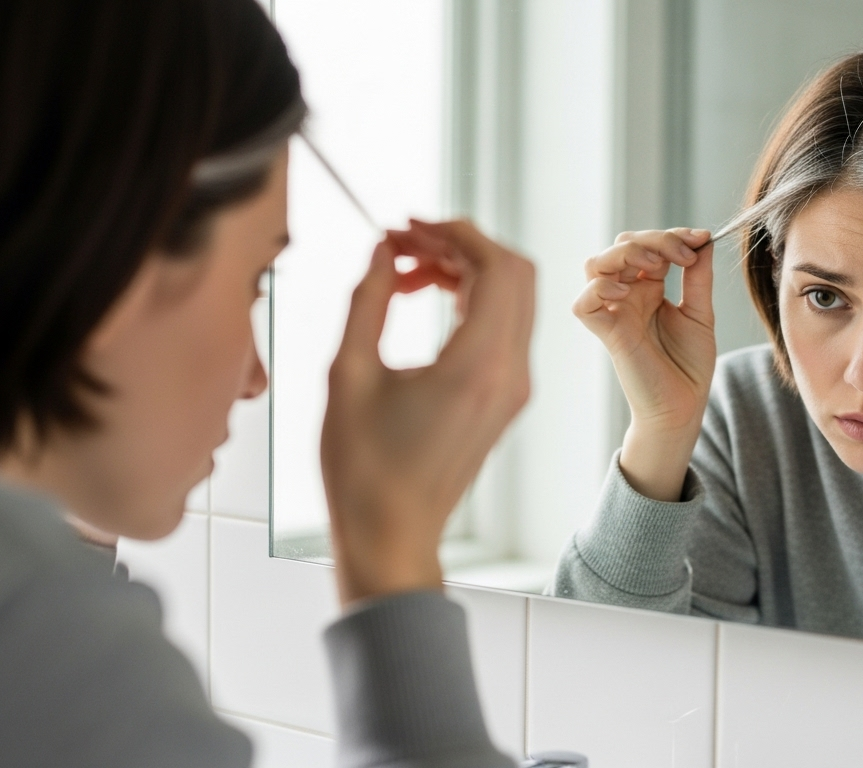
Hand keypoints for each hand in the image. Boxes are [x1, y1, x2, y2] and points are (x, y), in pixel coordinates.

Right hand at [322, 220, 534, 604]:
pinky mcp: (505, 398)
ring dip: (466, 270)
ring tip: (405, 271)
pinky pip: (503, 327)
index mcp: (478, 365)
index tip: (409, 225)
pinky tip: (424, 298)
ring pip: (512, 298)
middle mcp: (509, 373)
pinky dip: (471, 300)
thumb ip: (368, 301)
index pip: (496, 265)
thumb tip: (381, 253)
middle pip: (515, 273)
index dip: (454, 231)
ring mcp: (513, 388)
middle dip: (461, 244)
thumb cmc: (364, 470)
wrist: (391, 535)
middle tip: (404, 243)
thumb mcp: (348, 375)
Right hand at [573, 228, 715, 500]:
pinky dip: (600, 288)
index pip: (647, 244)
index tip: (700, 239)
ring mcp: (614, 311)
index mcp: (648, 287)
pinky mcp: (606, 332)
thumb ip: (698, 277)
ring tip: (656, 265)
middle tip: (684, 256)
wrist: (683, 406)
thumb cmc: (689, 366)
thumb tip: (703, 239)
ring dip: (625, 254)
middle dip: (652, 240)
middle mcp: (627, 295)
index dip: (671, 236)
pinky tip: (627, 289)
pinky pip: (583, 303)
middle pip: (620, 246)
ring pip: (594, 264)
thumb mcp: (700, 312)